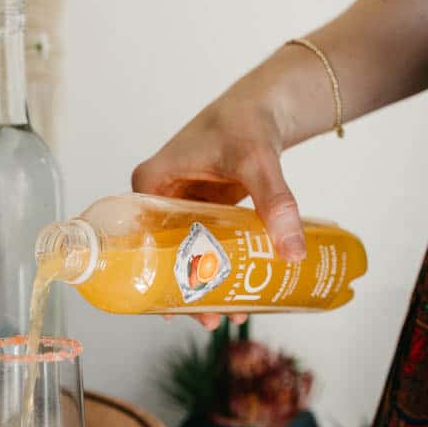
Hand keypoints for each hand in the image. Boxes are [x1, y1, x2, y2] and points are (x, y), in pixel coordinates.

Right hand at [132, 75, 305, 327]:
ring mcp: (180, 209)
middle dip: (183, 291)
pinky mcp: (202, 214)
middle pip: (160, 255)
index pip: (134, 239)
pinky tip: (237, 294)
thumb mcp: (256, 162)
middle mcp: (158, 200)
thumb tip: (293, 252)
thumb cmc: (247, 122)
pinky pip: (204, 248)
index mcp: (150, 185)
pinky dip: (218, 270)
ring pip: (183, 256)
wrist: (266, 105)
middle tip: (207, 321)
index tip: (165, 308)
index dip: (146, 277)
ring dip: (203, 286)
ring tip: (229, 316)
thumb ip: (275, 203)